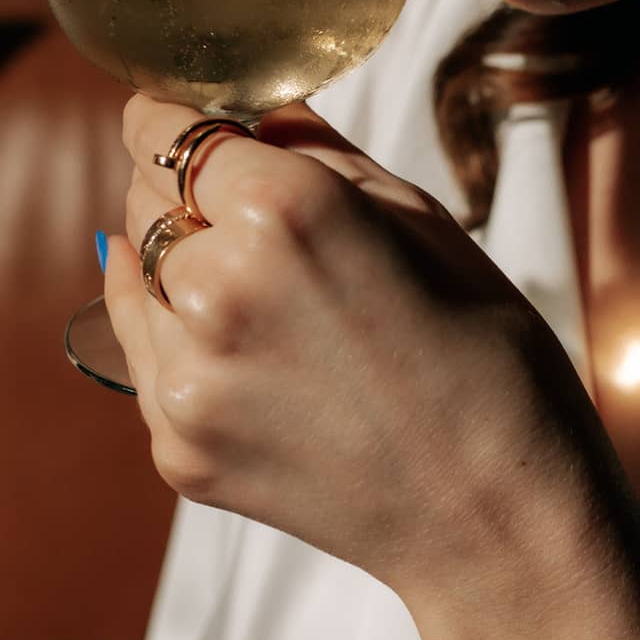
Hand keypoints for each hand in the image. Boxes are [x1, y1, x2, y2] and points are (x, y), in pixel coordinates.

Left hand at [106, 94, 639, 639]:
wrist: (501, 522)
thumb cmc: (496, 368)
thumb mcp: (434, 228)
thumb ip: (327, 156)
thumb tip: (258, 117)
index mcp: (287, 212)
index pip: (167, 124)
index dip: (186, 118)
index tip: (205, 130)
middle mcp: (216, 286)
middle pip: (144, 198)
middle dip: (196, 199)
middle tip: (273, 235)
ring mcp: (187, 376)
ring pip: (138, 279)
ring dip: (187, 275)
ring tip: (280, 312)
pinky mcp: (177, 446)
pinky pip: (150, 361)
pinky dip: (192, 348)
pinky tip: (272, 366)